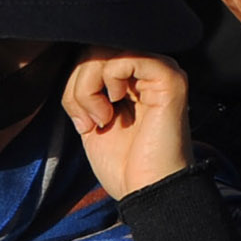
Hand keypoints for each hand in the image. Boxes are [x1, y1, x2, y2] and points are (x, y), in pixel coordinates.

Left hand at [63, 52, 191, 197]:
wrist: (148, 191)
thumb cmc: (124, 164)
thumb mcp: (93, 121)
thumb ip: (86, 91)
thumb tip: (72, 66)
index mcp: (135, 78)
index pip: (95, 55)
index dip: (76, 83)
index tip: (80, 121)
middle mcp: (150, 69)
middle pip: (97, 49)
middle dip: (78, 86)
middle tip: (86, 121)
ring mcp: (162, 71)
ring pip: (107, 51)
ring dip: (88, 88)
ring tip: (99, 119)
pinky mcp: (169, 79)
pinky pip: (125, 57)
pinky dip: (106, 82)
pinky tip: (112, 110)